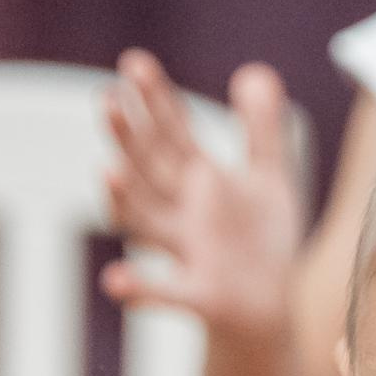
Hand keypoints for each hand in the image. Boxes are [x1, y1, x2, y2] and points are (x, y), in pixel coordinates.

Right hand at [101, 51, 305, 339]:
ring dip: (124, 199)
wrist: (269, 313)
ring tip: (106, 172)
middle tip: (106, 98)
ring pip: (146, 222)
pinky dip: (141, 290)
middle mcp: (181, 214)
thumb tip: (254, 72)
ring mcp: (186, 254)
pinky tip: (116, 283)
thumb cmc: (260, 245)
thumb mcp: (269, 180)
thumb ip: (261, 129)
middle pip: (149, 170)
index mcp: (198, 182)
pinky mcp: (201, 297)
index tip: (133, 63)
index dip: (154, 100)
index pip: (171, 133)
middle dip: (129, 137)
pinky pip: (167, 293)